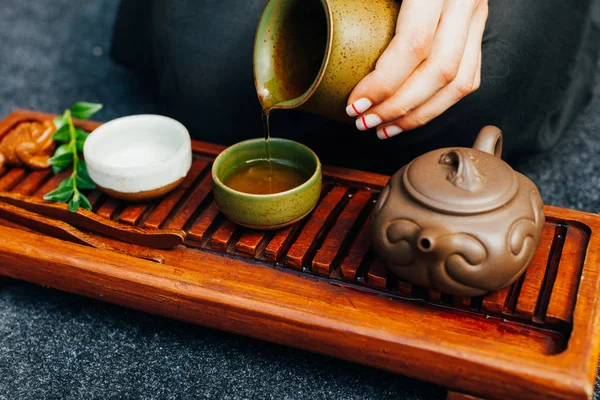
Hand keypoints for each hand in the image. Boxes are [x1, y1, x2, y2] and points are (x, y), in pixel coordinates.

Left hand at [345, 0, 487, 138]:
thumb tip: (311, 7)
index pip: (415, 44)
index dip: (384, 83)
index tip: (355, 104)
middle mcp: (465, 1)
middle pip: (439, 71)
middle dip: (398, 107)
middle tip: (365, 123)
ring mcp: (478, 15)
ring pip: (460, 82)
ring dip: (420, 115)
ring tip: (385, 128)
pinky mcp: (479, 28)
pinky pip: (469, 76)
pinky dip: (439, 104)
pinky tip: (412, 115)